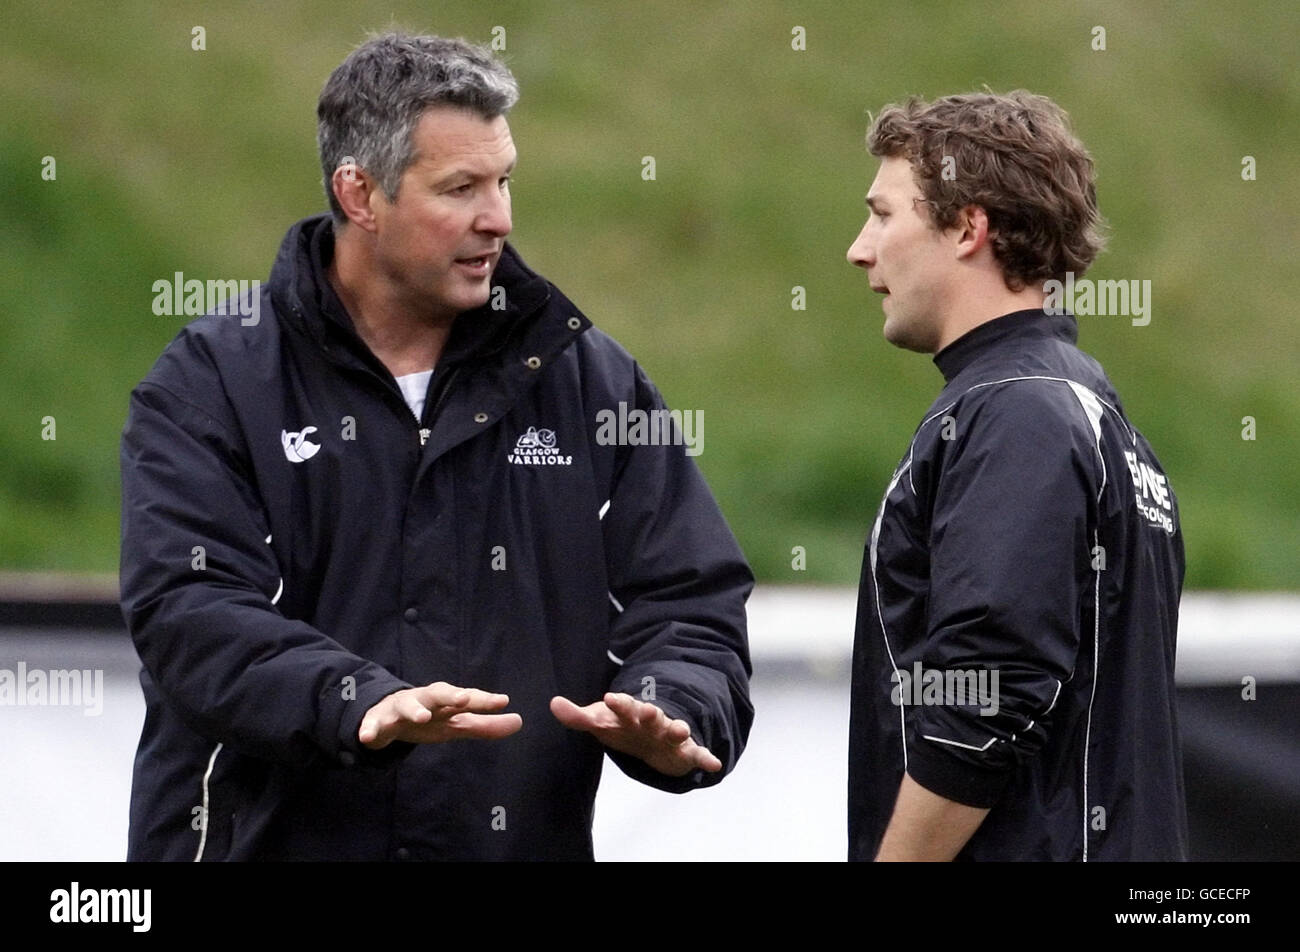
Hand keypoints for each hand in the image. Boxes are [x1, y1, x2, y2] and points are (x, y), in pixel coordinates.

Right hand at [359, 681, 521, 749]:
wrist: (385, 715)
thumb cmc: (428, 718)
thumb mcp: (456, 724)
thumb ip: (485, 725)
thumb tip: (519, 722)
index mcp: (445, 701)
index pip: (467, 699)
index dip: (484, 700)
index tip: (502, 701)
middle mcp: (425, 700)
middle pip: (439, 693)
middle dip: (451, 695)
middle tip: (464, 699)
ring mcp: (400, 708)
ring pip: (407, 705)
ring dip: (414, 709)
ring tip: (422, 716)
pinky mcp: (377, 720)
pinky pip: (372, 724)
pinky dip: (369, 728)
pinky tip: (367, 736)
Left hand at [550, 692, 720, 776]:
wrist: (653, 737)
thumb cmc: (623, 727)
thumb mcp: (600, 722)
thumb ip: (577, 716)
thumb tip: (553, 703)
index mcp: (631, 714)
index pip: (623, 706)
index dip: (619, 703)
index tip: (611, 697)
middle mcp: (652, 721)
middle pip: (651, 715)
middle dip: (650, 713)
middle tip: (649, 710)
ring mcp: (670, 734)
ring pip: (675, 730)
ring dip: (679, 729)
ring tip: (682, 729)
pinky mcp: (685, 751)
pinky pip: (697, 754)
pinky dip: (706, 758)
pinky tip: (714, 764)